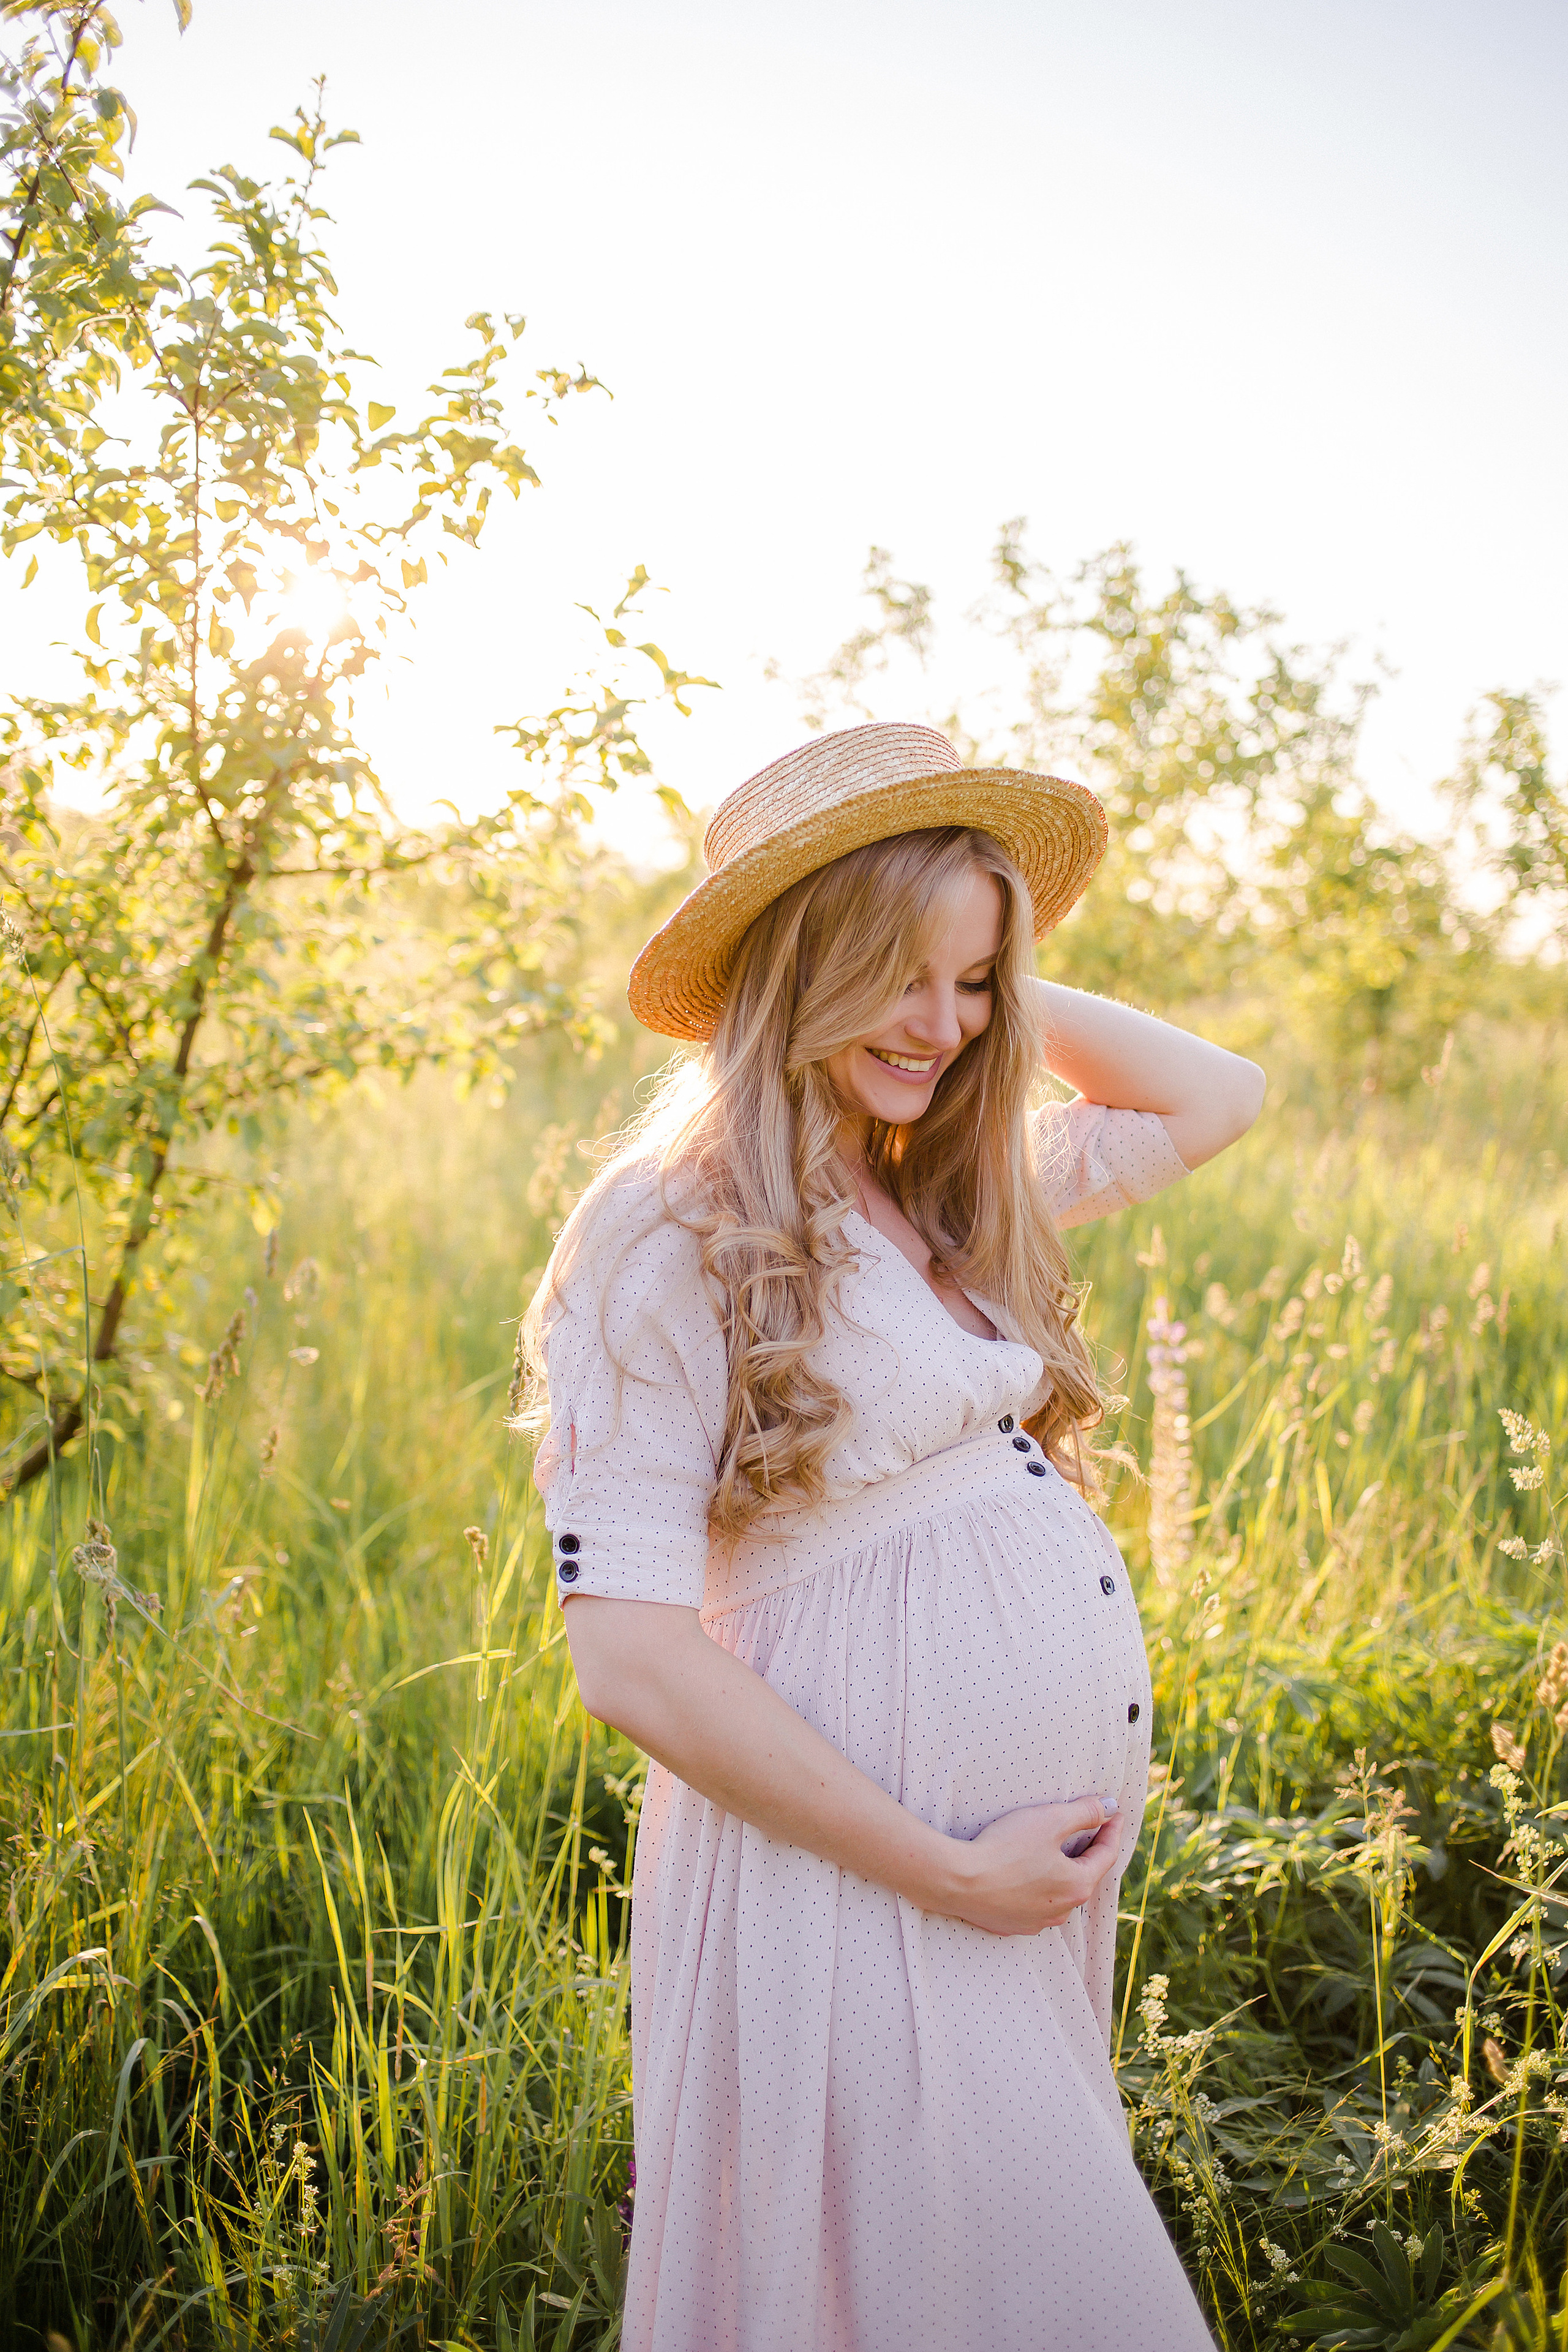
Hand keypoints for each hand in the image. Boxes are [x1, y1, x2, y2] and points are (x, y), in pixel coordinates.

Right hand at [944, 1797, 1122, 1935]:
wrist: (957, 1881)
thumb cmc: (1005, 1848)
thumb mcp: (1050, 1820)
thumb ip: (1085, 1813)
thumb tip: (1110, 1808)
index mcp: (1077, 1886)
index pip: (1106, 1855)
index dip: (1111, 1829)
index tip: (1115, 1812)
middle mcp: (1062, 1910)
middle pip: (1083, 1875)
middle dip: (1088, 1851)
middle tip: (1090, 1828)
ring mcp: (1036, 1922)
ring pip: (1058, 1892)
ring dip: (1061, 1871)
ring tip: (1055, 1850)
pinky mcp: (1012, 1924)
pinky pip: (1033, 1903)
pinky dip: (1036, 1886)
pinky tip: (1024, 1872)